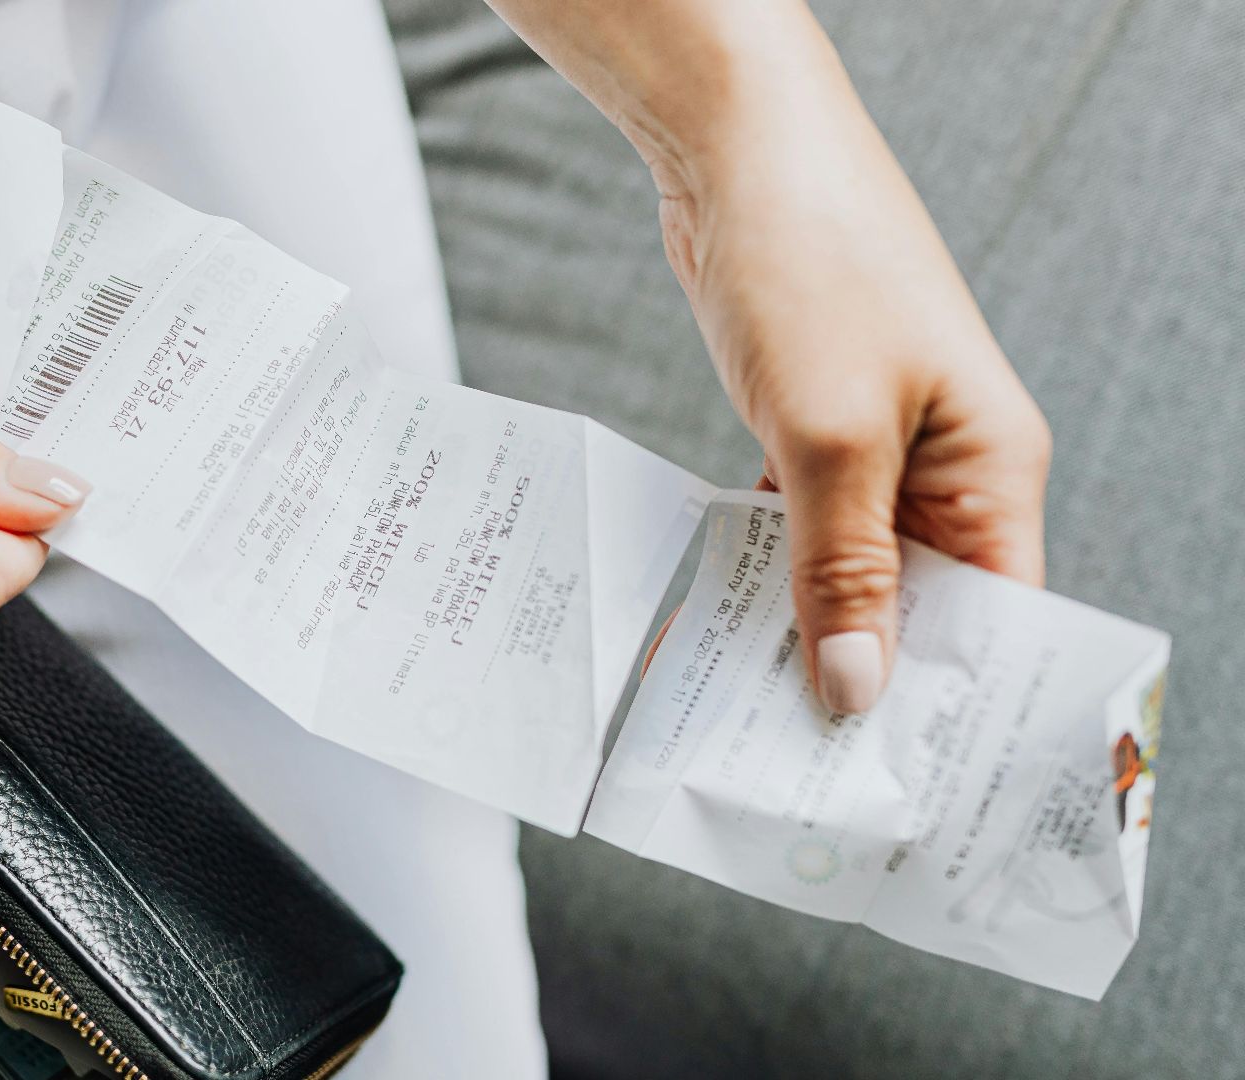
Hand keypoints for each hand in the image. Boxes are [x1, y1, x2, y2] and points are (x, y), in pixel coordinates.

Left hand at [660, 123, 1049, 711]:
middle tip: (791, 766)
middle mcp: (946, 468)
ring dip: (800, 629)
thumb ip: (842, 566)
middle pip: (920, 606)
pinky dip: (765, 569)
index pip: (998, 621)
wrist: (739, 156)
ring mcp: (879, 447)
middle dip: (861, 677)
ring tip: (742, 714)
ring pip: (849, 571)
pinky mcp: (815, 429)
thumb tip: (856, 687)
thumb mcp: (829, 434)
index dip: (949, 705)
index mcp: (989, 470)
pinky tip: (720, 623)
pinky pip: (801, 527)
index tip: (890, 783)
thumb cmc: (811, 267)